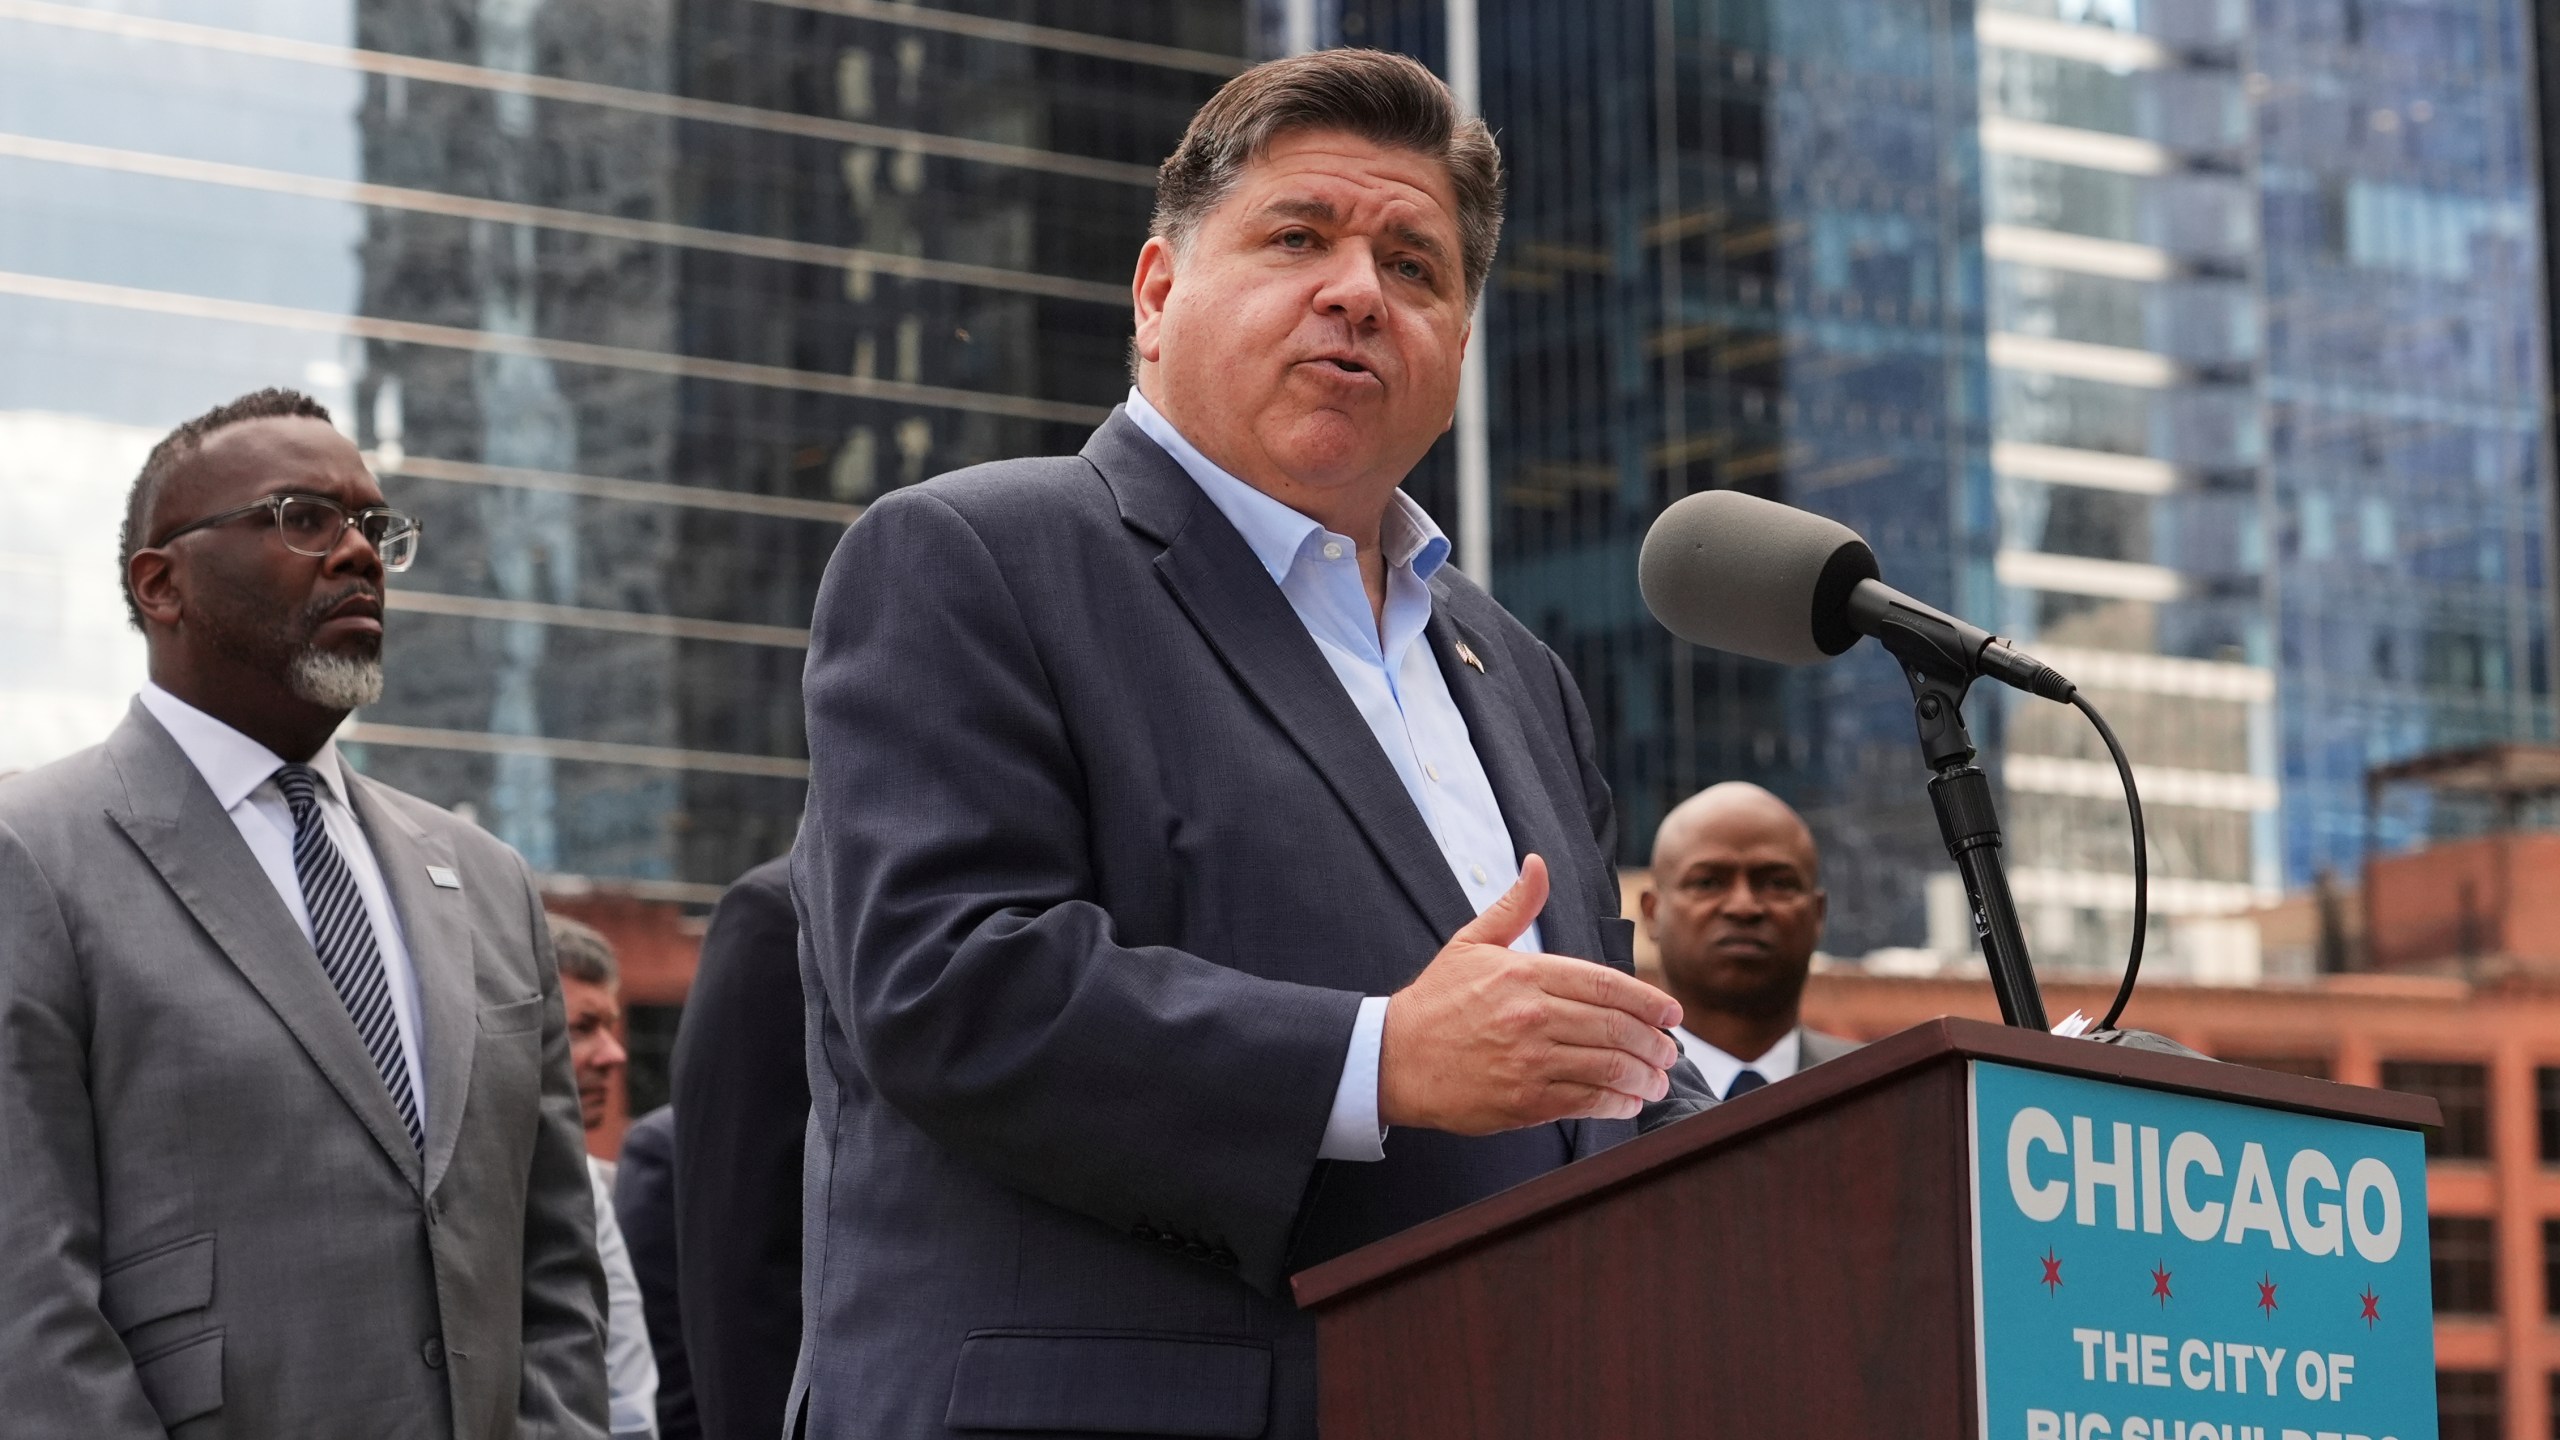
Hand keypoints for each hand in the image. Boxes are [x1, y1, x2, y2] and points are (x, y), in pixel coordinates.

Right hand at [1378, 855, 1683, 1134]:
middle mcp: (1532, 1015)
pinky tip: (1629, 1101)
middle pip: (1615, 1027)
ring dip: (1644, 1075)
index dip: (1649, 1000)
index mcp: (1525, 973)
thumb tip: (1537, 864)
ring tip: (1658, 1079)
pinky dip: (1617, 1103)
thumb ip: (1515, 907)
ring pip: (1608, 1066)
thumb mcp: (1471, 943)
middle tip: (1671, 1052)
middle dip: (1655, 1042)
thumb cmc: (1436, 1001)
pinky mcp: (1524, 1101)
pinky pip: (1586, 1101)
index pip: (1606, 984)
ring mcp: (1529, 1060)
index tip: (1673, 1013)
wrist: (1393, 1058)